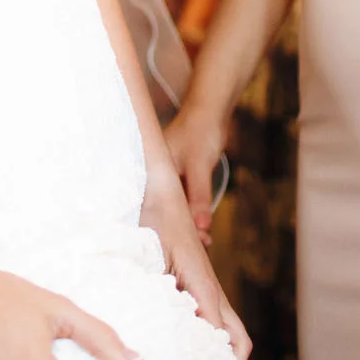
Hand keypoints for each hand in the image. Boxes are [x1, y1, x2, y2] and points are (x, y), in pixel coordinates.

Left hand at [140, 161, 250, 359]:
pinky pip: (209, 317)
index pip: (225, 335)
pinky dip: (207, 338)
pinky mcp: (195, 282)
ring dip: (220, 353)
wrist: (159, 187)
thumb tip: (167, 324)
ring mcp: (205, 286)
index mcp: (203, 284)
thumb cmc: (154, 217)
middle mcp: (210, 288)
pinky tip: (185, 350)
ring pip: (227, 328)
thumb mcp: (154, 253)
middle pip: (238, 336)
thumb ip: (163, 289)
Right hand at [162, 97, 228, 242]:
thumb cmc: (199, 132)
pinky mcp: (178, 177)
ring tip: (204, 241)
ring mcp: (166, 177)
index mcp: (150, 171)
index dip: (169, 229)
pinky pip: (182, 200)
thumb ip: (199, 197)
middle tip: (199, 248)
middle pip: (164, 210)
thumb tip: (202, 227)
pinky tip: (201, 226)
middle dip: (179, 230)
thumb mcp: (199, 167)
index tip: (184, 248)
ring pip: (175, 207)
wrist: (209, 111)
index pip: (155, 208)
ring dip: (188, 223)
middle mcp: (154, 176)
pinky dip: (191, 213)